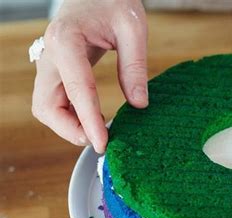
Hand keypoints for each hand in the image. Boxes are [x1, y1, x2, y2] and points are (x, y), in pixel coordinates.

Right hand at [32, 0, 147, 152]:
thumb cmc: (113, 1)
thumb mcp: (132, 27)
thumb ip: (134, 66)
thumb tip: (139, 104)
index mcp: (66, 40)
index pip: (76, 89)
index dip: (89, 121)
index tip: (103, 143)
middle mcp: (50, 54)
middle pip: (46, 106)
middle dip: (70, 129)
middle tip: (101, 140)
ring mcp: (50, 64)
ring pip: (46, 107)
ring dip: (68, 126)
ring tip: (99, 132)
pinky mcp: (56, 71)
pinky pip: (55, 102)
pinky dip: (71, 117)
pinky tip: (93, 121)